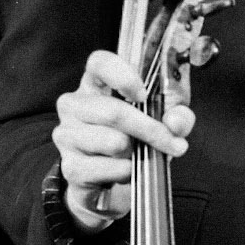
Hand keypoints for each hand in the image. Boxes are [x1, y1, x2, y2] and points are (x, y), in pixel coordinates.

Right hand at [52, 49, 193, 231]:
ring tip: (139, 156)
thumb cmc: (136, 140)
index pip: (99, 63)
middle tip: (174, 145)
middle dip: (151, 130)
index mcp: (94, 84)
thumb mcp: (163, 123)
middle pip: (113, 111)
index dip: (122, 75)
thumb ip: (178, 117)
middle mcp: (73, 105)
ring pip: (114, 142)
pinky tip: (126, 170)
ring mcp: (66, 135)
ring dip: (138, 153)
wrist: (111, 182)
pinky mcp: (70, 166)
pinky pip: (110, 168)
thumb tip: (175, 123)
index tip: (144, 94)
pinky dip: (127, 172)